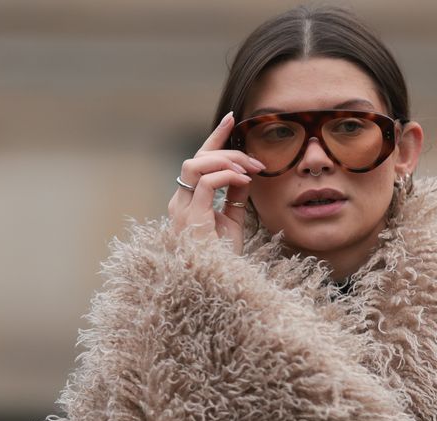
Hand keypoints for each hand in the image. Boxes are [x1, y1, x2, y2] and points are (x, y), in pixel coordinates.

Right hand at [166, 111, 266, 254]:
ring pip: (196, 164)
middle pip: (197, 158)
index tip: (231, 119)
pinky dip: (227, 176)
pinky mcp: (191, 217)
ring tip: (250, 170)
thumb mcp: (233, 222)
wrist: (220, 286)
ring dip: (227, 161)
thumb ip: (235, 197)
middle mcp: (180, 203)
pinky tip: (245, 181)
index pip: (198, 162)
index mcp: (187, 203)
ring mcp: (182, 210)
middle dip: (226, 147)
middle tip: (256, 159)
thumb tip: (245, 174)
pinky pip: (206, 183)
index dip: (214, 138)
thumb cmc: (224, 260)